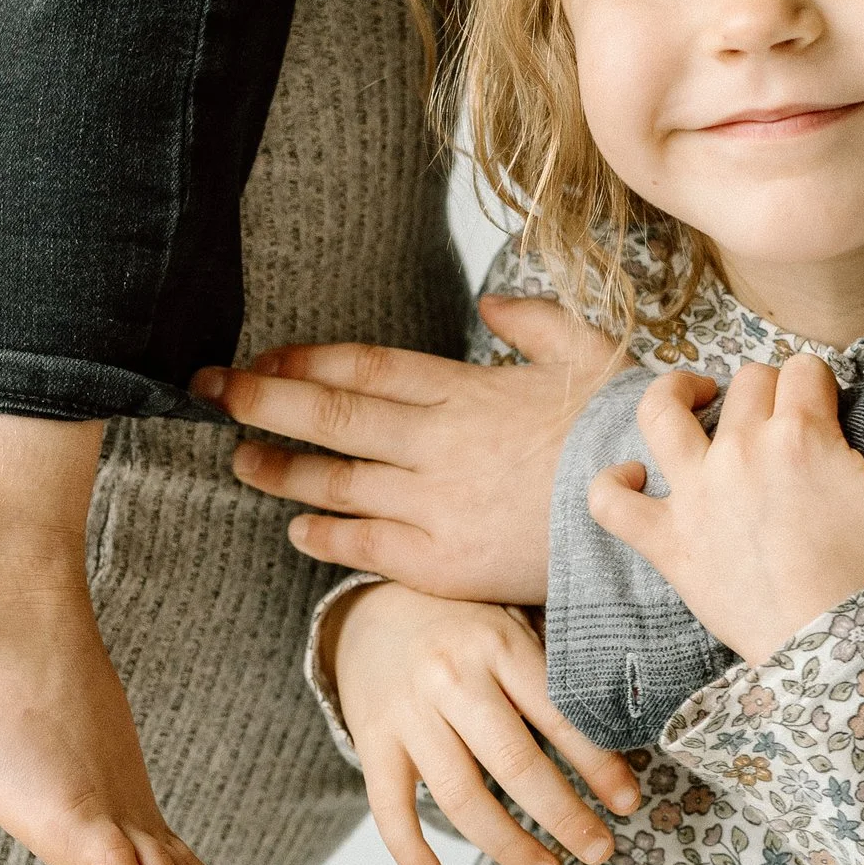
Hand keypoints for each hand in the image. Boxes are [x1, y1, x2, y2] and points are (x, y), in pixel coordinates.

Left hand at [196, 299, 626, 599]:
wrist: (658, 515)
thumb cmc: (625, 435)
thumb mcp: (590, 356)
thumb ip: (535, 324)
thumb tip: (491, 303)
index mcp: (467, 389)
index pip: (363, 368)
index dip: (301, 362)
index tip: (260, 358)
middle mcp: (438, 443)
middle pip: (329, 416)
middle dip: (258, 400)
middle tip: (206, 391)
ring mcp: (435, 504)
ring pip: (334, 482)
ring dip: (278, 469)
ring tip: (239, 457)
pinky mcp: (443, 561)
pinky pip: (366, 545)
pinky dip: (323, 536)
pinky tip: (295, 530)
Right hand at [323, 580, 639, 864]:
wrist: (367, 613)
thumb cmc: (458, 627)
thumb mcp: (509, 624)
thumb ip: (549, 670)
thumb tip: (624, 727)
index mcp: (496, 645)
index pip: (557, 715)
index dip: (597, 766)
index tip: (626, 803)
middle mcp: (450, 678)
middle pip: (513, 763)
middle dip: (564, 816)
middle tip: (599, 851)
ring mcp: (407, 713)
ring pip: (460, 796)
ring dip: (507, 845)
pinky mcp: (371, 740)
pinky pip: (387, 806)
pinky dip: (407, 849)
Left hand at [585, 357, 863, 664]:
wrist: (832, 643)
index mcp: (799, 433)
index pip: (802, 370)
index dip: (818, 385)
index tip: (827, 412)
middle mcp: (739, 451)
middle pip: (747, 383)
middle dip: (770, 391)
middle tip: (785, 426)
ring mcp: (694, 493)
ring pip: (662, 412)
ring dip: (676, 393)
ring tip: (697, 399)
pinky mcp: (666, 540)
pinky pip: (611, 503)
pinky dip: (612, 484)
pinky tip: (636, 477)